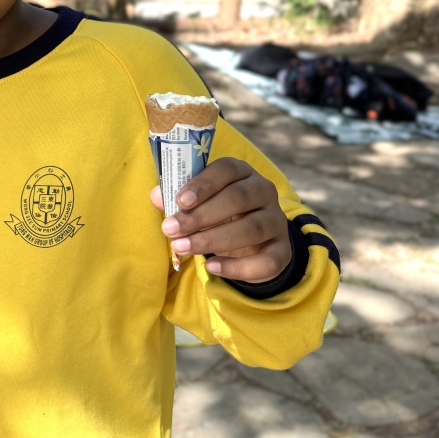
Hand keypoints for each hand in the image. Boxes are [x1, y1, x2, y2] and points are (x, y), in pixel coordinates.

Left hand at [150, 158, 291, 282]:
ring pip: (252, 228)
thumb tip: (157, 195)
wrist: (252, 243)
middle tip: (171, 229)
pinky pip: (266, 260)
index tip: (180, 201)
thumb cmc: (217, 214)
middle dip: (201, 215)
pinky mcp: (281, 250)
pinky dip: (238, 267)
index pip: (227, 169)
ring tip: (182, 248)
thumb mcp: (198, 203)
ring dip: (213, 240)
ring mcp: (276, 221)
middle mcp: (264, 191)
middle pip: (238, 198)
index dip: (203, 184)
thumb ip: (178, 198)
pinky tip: (212, 268)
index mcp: (242, 173)